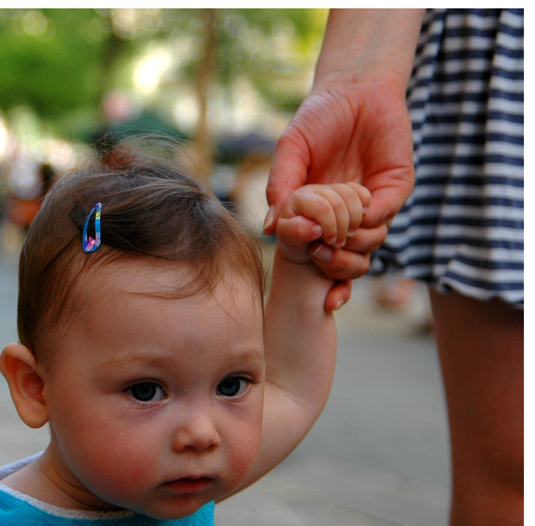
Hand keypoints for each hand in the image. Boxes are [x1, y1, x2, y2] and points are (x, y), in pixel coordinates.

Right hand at [264, 78, 414, 308]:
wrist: (354, 87)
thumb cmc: (317, 119)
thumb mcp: (289, 153)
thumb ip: (279, 188)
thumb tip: (266, 228)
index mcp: (321, 215)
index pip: (324, 257)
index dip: (325, 281)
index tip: (324, 301)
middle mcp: (349, 217)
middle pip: (351, 261)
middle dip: (339, 268)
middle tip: (321, 254)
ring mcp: (373, 204)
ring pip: (371, 244)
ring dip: (353, 244)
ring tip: (335, 229)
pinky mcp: (396, 187)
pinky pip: (385, 215)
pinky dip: (370, 218)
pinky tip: (356, 207)